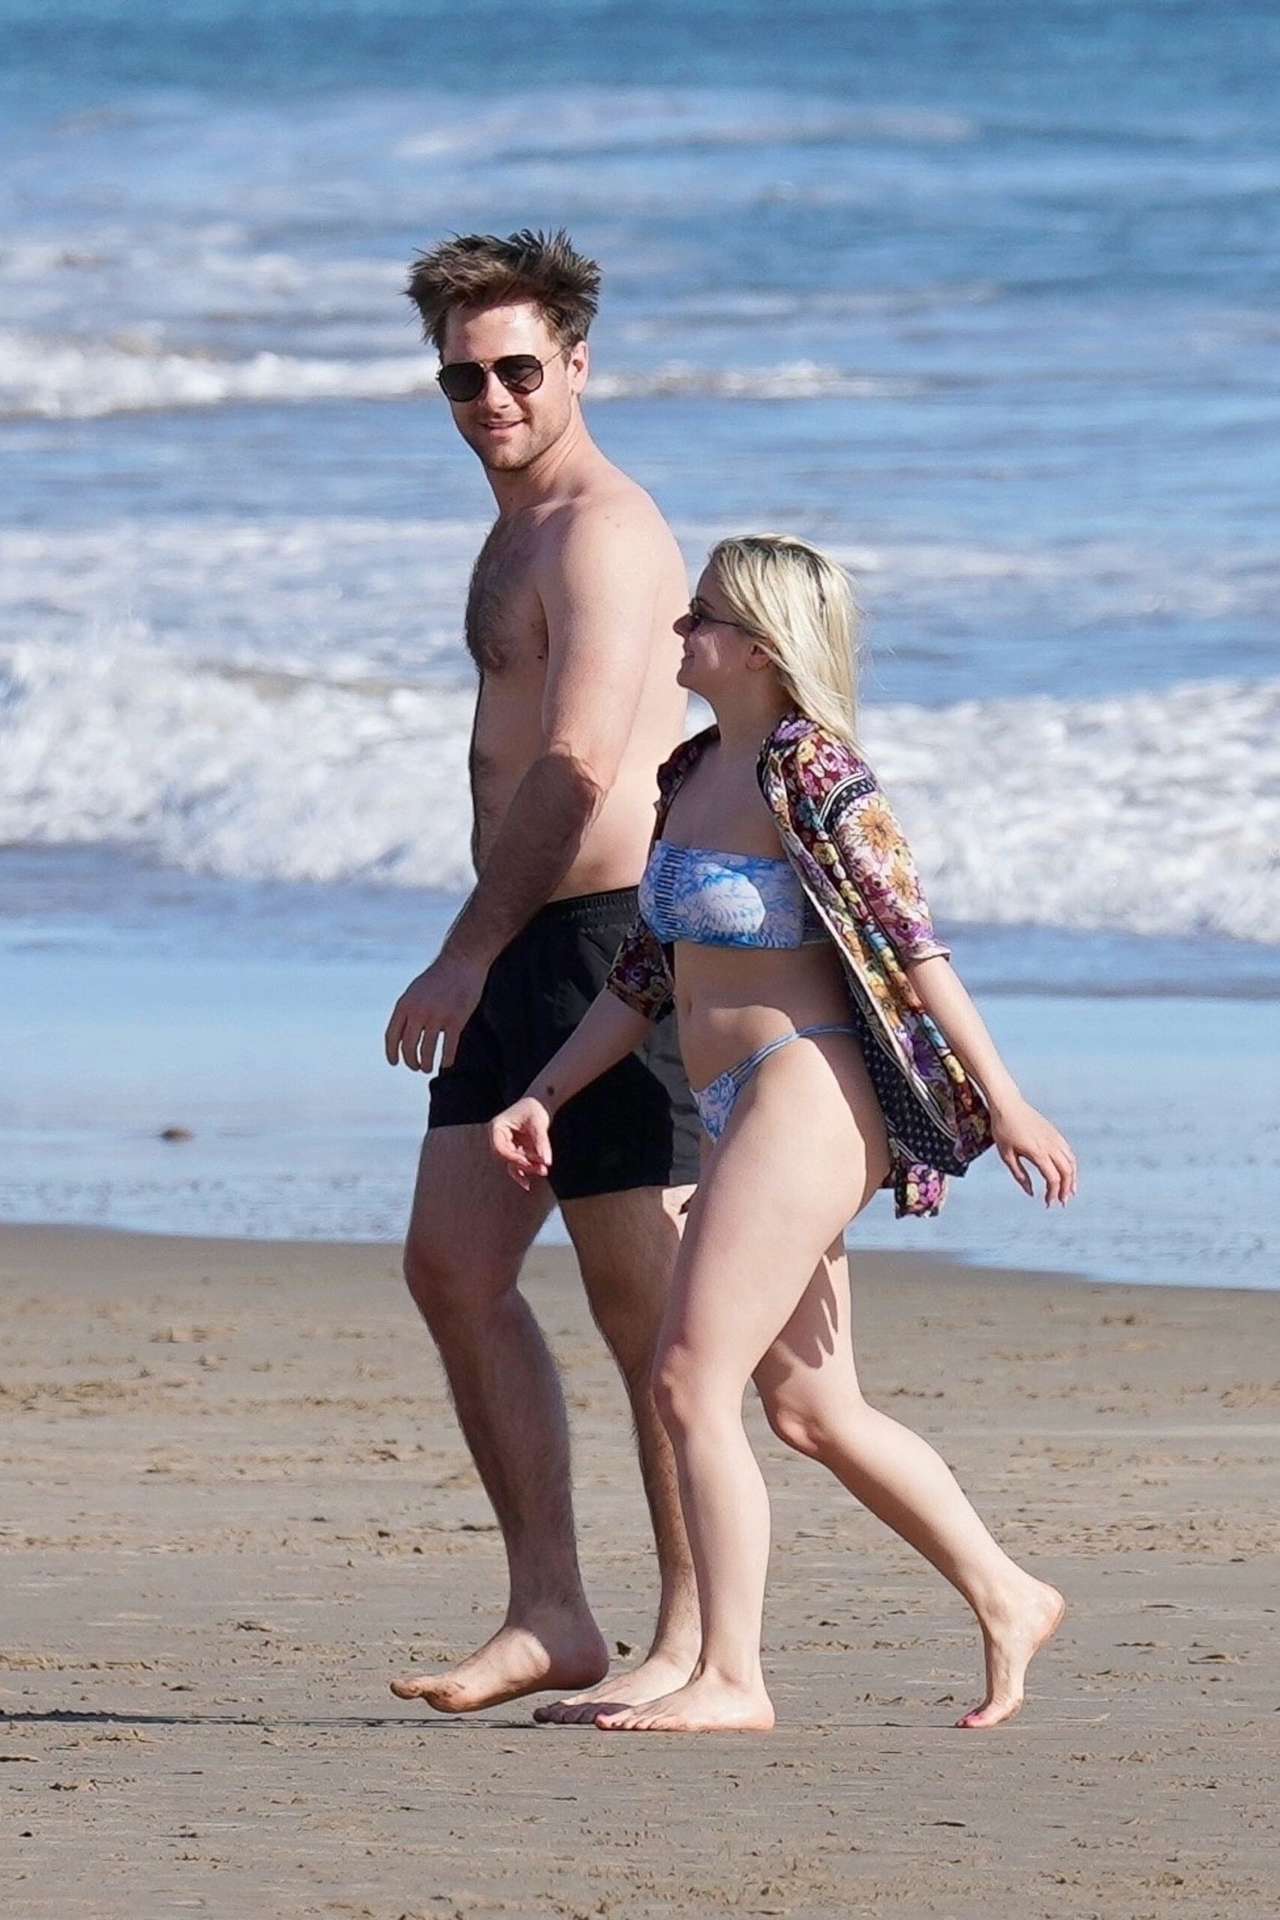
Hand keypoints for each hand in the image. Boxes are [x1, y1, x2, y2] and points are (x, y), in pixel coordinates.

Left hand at [383, 953, 486, 1072]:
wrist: (461, 961)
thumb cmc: (439, 977)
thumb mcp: (415, 991)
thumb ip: (408, 1011)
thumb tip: (403, 1036)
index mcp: (404, 1004)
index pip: (392, 1036)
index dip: (391, 1053)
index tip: (394, 1063)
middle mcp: (418, 1012)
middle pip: (408, 1048)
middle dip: (411, 1062)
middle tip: (416, 1067)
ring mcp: (437, 1017)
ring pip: (427, 1052)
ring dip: (427, 1064)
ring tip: (428, 1068)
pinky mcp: (456, 1020)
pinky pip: (448, 1048)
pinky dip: (447, 1060)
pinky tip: (447, 1063)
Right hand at [489, 1096, 553, 1189]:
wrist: (539, 1103)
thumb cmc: (536, 1108)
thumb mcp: (539, 1122)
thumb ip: (541, 1142)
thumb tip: (547, 1162)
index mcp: (497, 1128)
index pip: (500, 1148)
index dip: (513, 1157)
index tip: (530, 1162)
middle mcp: (498, 1138)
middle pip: (507, 1158)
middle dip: (524, 1164)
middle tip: (543, 1169)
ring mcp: (506, 1145)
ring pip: (512, 1163)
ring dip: (527, 1169)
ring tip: (544, 1171)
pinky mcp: (515, 1151)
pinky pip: (515, 1165)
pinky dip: (523, 1173)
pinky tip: (527, 1185)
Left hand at [990, 1097, 1077, 1207]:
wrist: (1008, 1104)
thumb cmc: (1003, 1129)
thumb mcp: (1006, 1155)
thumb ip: (1019, 1175)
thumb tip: (1031, 1193)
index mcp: (1038, 1152)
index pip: (1052, 1178)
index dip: (1052, 1193)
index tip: (1048, 1203)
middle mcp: (1050, 1145)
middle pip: (1067, 1172)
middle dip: (1066, 1189)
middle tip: (1063, 1202)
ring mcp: (1055, 1138)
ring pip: (1071, 1162)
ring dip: (1072, 1178)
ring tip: (1069, 1191)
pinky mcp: (1055, 1133)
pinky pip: (1068, 1152)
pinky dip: (1071, 1165)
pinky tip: (1067, 1173)